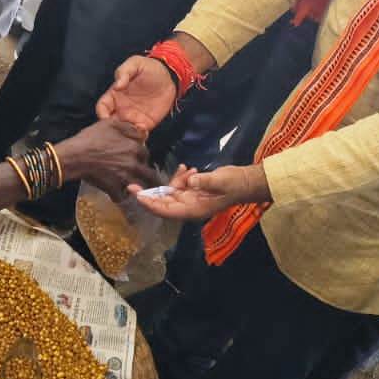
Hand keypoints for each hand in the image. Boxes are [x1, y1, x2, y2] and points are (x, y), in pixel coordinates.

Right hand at [55, 119, 156, 198]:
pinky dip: (119, 196)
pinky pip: (122, 197)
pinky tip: (116, 193)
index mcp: (134, 148)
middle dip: (148, 177)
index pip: (146, 154)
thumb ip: (128, 127)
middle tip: (143, 178)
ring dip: (137, 188)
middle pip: (150, 175)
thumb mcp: (110, 124)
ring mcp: (125, 178)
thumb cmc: (90, 138)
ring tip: (133, 189)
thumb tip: (140, 131)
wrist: (74, 156)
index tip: (138, 159)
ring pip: (139, 188)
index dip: (142, 156)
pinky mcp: (114, 189)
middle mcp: (133, 164)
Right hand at [95, 56, 177, 133]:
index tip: (106, 118)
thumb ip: (124, 71)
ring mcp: (133, 118)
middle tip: (118, 131)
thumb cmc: (150, 68)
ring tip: (132, 133)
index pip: (102, 107)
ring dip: (125, 135)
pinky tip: (143, 133)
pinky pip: (138, 134)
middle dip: (111, 130)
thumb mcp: (136, 63)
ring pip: (123, 132)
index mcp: (115, 95)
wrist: (170, 77)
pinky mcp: (145, 124)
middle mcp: (121, 109)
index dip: (101, 113)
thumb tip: (117, 86)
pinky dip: (138, 137)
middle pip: (110, 123)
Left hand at [131, 163, 269, 221]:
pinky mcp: (194, 191)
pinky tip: (190, 168)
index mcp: (193, 210)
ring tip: (187, 169)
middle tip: (132, 185)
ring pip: (170, 192)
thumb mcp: (220, 181)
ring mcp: (191, 200)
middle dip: (148, 194)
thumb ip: (204, 181)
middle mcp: (189, 207)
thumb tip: (190, 181)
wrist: (246, 182)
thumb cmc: (235, 184)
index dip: (150, 205)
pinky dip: (181, 176)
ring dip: (173, 180)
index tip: (137, 196)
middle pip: (162, 203)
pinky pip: (180, 186)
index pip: (166, 211)